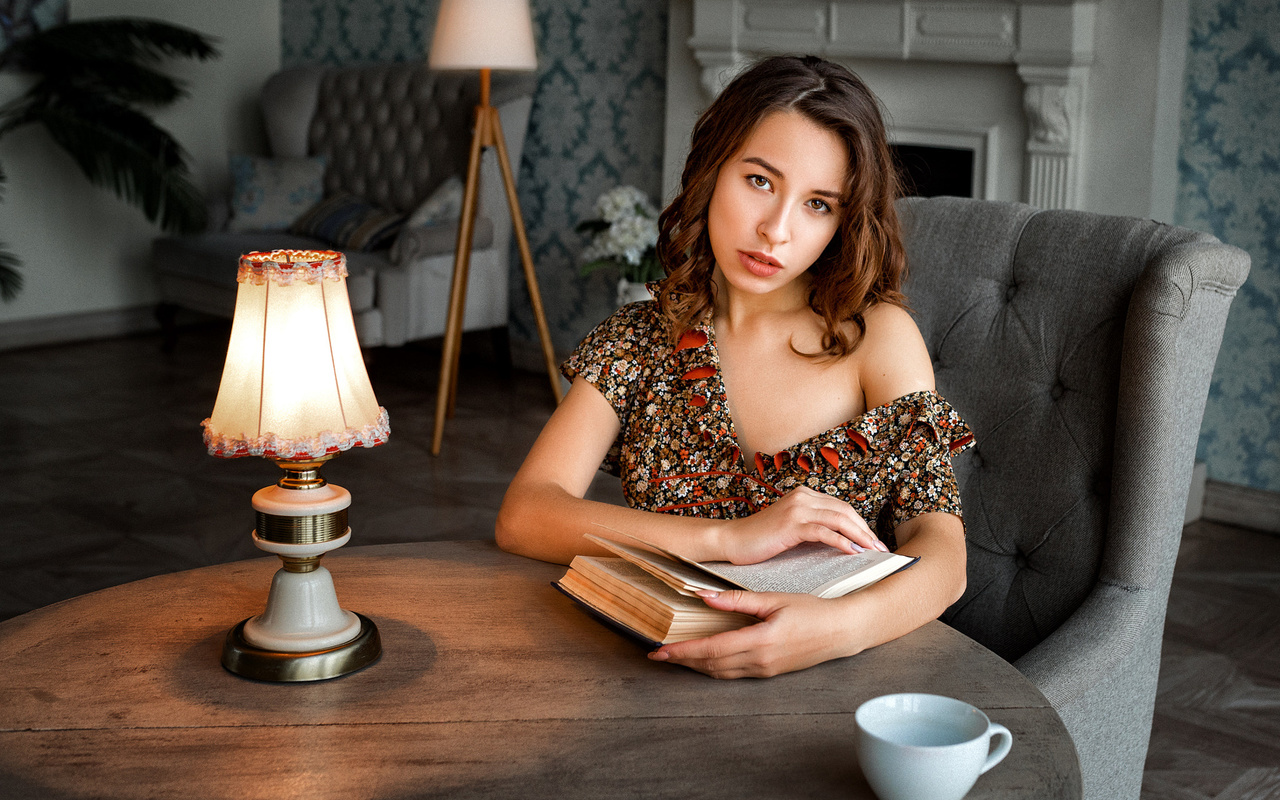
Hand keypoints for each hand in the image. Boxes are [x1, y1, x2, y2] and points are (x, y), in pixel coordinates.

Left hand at [648, 590, 859, 677]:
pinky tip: (704, 659)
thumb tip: (705, 597)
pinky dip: (713, 667)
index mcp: (759, 641)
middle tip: (657, 655)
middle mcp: (759, 661)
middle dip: (682, 660)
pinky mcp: (769, 673)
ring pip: (720, 672)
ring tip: (675, 657)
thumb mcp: (773, 600)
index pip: (710, 649)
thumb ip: (737, 600)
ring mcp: (764, 670)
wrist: (840, 631)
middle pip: (710, 664)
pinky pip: (733, 673)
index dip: (682, 650)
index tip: (659, 650)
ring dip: (696, 666)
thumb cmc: (811, 611)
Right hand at [718, 486, 885, 563]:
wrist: (732, 541)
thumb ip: (813, 528)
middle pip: (845, 511)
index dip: (861, 524)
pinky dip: (841, 542)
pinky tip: (852, 552)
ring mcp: (797, 509)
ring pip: (839, 519)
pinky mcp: (791, 524)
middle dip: (866, 531)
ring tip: (872, 551)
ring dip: (860, 536)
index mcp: (804, 495)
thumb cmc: (760, 540)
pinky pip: (824, 531)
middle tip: (880, 549)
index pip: (842, 507)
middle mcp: (803, 497)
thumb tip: (842, 542)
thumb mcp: (791, 529)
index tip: (873, 542)